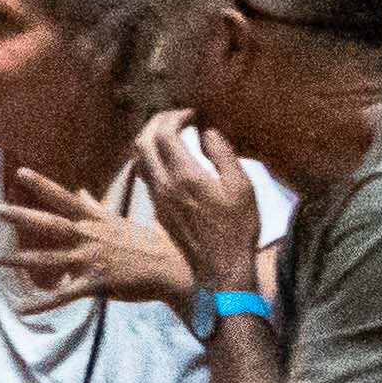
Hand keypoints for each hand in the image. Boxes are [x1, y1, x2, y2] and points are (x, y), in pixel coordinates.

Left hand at [0, 152, 205, 311]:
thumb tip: (80, 190)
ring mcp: (90, 261)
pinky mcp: (95, 284)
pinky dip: (41, 303)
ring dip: (18, 259)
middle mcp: (89, 237)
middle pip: (49, 224)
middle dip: (22, 216)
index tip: (21, 172)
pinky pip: (63, 295)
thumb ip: (95, 206)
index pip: (64, 198)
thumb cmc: (148, 244)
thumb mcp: (119, 220)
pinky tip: (22, 308)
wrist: (172, 270)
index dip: (43, 185)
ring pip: (48, 258)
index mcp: (95, 221)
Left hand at [129, 118, 266, 302]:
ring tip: (173, 134)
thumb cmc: (237, 228)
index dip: (174, 116)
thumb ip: (223, 155)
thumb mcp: (242, 187)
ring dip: (151, 139)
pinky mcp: (157, 209)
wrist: (221, 268)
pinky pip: (145, 174)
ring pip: (139, 158)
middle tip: (178, 118)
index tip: (192, 114)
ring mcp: (156, 198)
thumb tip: (206, 132)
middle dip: (157, 122)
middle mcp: (163, 184)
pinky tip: (170, 160)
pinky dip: (152, 157)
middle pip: (143, 141)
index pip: (164, 133)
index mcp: (184, 176)